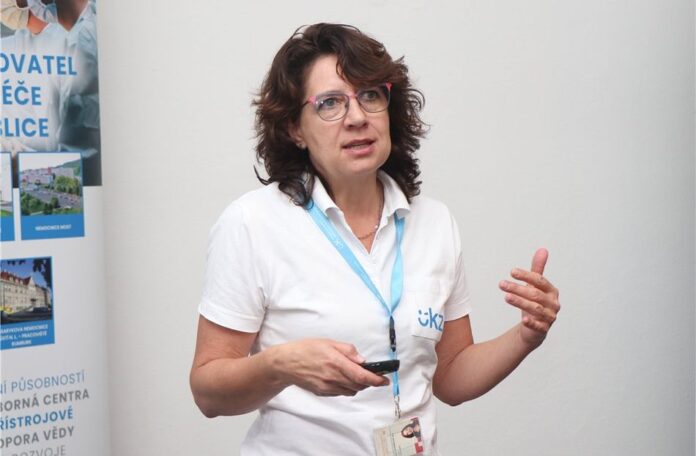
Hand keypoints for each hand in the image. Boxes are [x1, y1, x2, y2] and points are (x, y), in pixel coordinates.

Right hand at [271, 339, 389, 396]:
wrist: (286, 363)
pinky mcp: (322, 392)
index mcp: (336, 362)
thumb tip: (362, 360)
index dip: (376, 379)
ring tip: (354, 374)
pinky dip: (346, 387)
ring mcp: (327, 387)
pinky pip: (341, 393)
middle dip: (369, 381)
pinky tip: (341, 378)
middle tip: (372, 374)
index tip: (385, 380)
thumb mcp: (328, 342)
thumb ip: (348, 350)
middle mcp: (332, 377)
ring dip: (358, 385)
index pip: (361, 375)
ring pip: (351, 391)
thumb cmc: (305, 349)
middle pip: (359, 385)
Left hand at [499, 248, 560, 346]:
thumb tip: (542, 249)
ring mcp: (549, 317)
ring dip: (520, 302)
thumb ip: (537, 269)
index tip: (512, 272)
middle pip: (535, 294)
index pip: (539, 280)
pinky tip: (524, 319)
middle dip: (518, 288)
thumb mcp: (535, 285)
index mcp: (552, 291)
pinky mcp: (543, 329)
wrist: (535, 327)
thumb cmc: (535, 302)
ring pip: (535, 308)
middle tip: (502, 284)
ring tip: (506, 296)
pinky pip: (538, 326)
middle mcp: (553, 304)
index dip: (526, 275)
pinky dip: (532, 322)